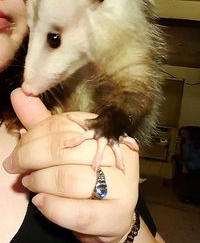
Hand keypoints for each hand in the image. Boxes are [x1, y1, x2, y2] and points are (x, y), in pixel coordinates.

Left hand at [3, 88, 138, 242]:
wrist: (111, 213)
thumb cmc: (84, 175)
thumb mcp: (64, 147)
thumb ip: (42, 124)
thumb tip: (20, 93)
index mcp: (103, 132)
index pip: (61, 125)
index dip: (32, 136)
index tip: (17, 149)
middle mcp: (114, 154)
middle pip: (63, 149)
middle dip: (30, 158)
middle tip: (15, 167)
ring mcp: (120, 184)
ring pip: (68, 179)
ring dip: (40, 182)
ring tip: (29, 184)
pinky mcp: (116, 213)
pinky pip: (78, 211)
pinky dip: (53, 207)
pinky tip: (41, 202)